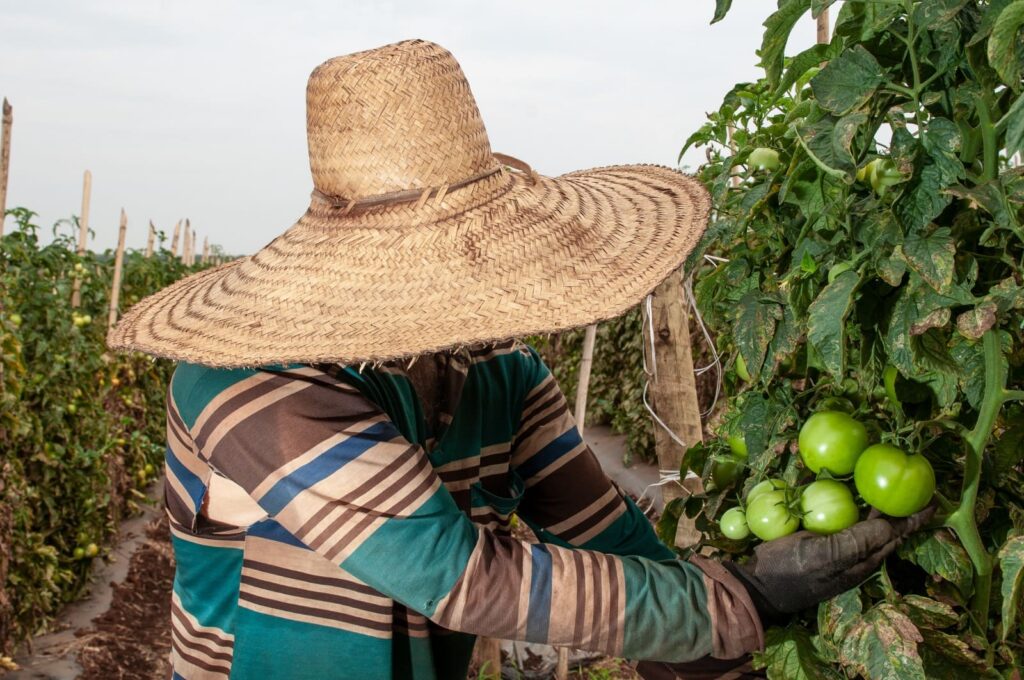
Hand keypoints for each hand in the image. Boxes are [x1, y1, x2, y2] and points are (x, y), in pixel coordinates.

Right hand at [723, 505, 934, 619]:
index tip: (932, 500)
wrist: (759, 582)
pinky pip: (842, 518)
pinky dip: (850, 503)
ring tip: (886, 484)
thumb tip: (891, 525)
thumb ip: (858, 542)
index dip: (914, 518)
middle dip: (901, 509)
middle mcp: (855, 552)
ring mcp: (836, 545)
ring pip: (865, 522)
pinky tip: (848, 489)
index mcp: (862, 559)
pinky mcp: (819, 539)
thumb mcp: (827, 557)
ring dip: (878, 504)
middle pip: (885, 528)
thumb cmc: (793, 571)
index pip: (896, 534)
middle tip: (913, 485)